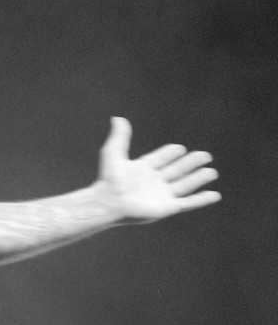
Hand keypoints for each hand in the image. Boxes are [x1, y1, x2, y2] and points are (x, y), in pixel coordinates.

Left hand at [97, 116, 220, 223]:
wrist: (110, 202)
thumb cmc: (109, 179)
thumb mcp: (114, 153)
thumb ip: (120, 136)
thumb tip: (117, 118)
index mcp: (142, 169)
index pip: (160, 159)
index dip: (169, 154)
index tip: (180, 148)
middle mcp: (153, 182)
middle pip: (176, 170)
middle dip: (190, 163)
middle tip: (205, 155)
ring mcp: (161, 195)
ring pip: (185, 185)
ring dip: (198, 178)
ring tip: (212, 172)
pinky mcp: (167, 207)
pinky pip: (188, 203)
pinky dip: (202, 199)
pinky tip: (214, 195)